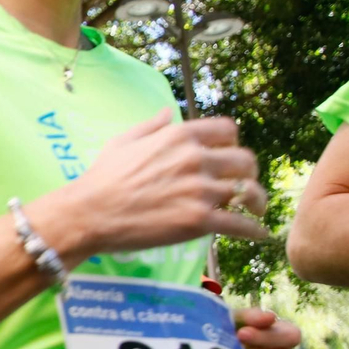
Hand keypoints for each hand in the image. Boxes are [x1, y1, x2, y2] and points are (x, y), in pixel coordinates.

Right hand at [53, 111, 268, 252]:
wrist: (89, 213)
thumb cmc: (101, 177)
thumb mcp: (123, 141)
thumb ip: (151, 126)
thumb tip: (168, 113)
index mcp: (180, 136)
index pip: (228, 129)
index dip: (233, 143)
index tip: (230, 156)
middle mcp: (196, 159)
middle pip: (245, 160)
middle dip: (248, 173)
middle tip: (245, 185)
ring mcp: (200, 190)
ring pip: (248, 192)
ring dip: (256, 202)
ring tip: (256, 211)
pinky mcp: (199, 221)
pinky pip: (240, 225)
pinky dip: (254, 231)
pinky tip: (259, 235)